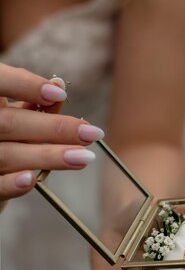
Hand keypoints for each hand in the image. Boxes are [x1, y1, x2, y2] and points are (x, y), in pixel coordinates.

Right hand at [0, 63, 103, 210]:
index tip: (59, 94)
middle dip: (53, 128)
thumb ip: (32, 102)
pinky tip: (32, 179)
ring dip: (49, 156)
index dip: (24, 85)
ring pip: (7, 154)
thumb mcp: (14, 115)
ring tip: (83, 157)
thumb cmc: (4, 138)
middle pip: (8, 123)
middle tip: (90, 133)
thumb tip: (58, 85)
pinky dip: (13, 183)